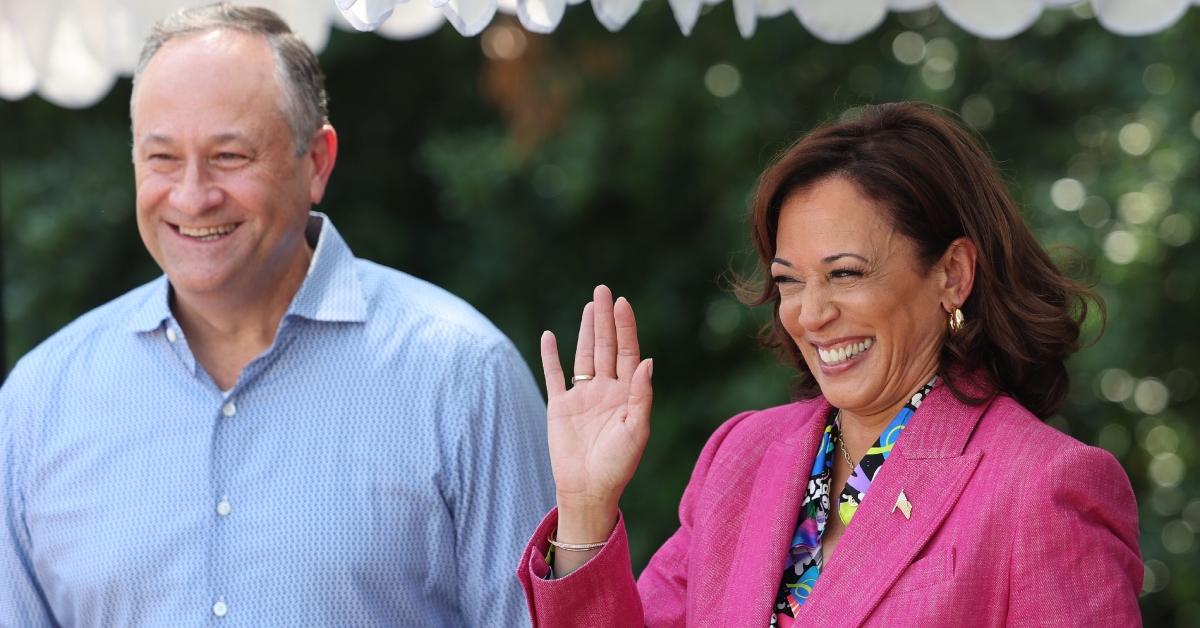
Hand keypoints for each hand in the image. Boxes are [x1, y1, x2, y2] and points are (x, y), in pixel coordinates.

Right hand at [540, 285, 652, 539]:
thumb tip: (648, 361)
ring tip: (589, 305)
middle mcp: (606, 390)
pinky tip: (550, 336)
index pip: (628, 353)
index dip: (625, 328)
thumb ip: (641, 396)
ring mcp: (582, 396)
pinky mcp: (560, 406)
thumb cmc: (618, 466)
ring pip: (584, 355)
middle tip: (603, 290)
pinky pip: (554, 375)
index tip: (622, 304)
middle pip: (606, 346)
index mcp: (627, 394)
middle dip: (605, 319)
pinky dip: (551, 356)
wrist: (588, 490)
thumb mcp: (636, 431)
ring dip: (586, 330)